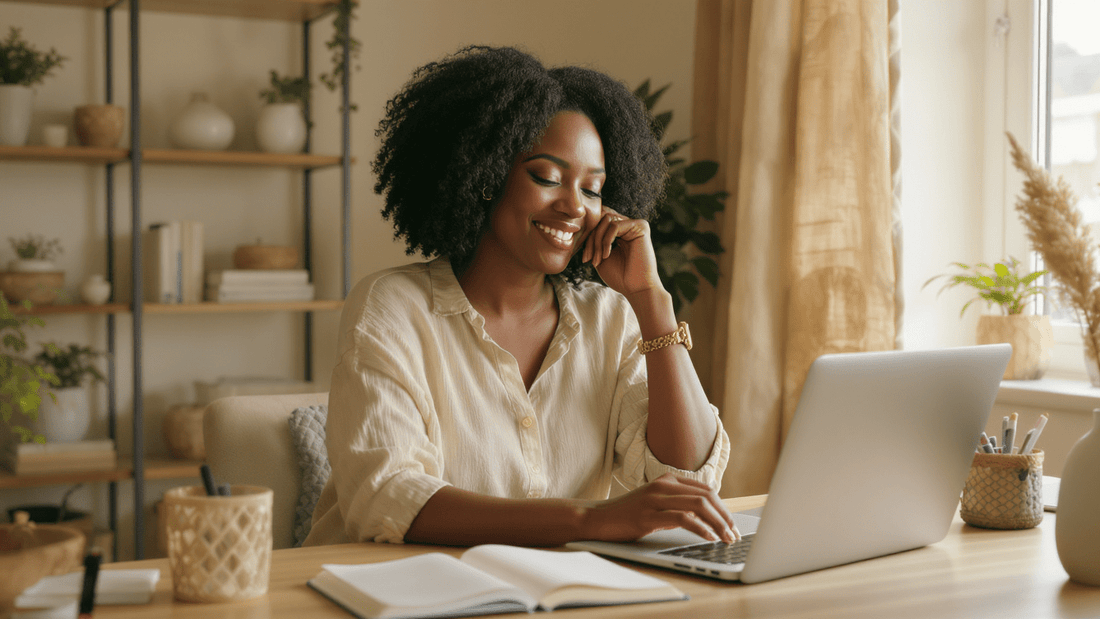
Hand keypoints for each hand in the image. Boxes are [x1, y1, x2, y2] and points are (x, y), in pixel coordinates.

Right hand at [580, 473, 738, 542]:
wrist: (597, 519)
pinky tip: (708, 538)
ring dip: (718, 524)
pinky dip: (700, 528)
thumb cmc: (627, 515)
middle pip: (707, 497)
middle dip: (725, 517)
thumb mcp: (657, 506)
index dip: (724, 509)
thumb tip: (705, 518)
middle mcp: (663, 485)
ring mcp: (655, 499)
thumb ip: (678, 507)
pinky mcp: (648, 515)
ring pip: (699, 506)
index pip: (706, 491)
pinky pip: (682, 519)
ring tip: (726, 538)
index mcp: (668, 480)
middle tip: (734, 535)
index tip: (732, 525)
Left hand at [583, 207, 661, 296]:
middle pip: (601, 220)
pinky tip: (607, 255)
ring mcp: (635, 225)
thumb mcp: (600, 256)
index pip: (599, 224)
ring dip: (597, 240)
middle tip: (589, 259)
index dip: (588, 238)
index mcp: (620, 232)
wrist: (636, 289)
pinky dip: (606, 240)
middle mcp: (628, 226)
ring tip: (599, 259)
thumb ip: (593, 241)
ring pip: (607, 220)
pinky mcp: (641, 226)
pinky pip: (615, 225)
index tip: (585, 259)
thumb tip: (582, 226)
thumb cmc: (619, 276)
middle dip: (591, 239)